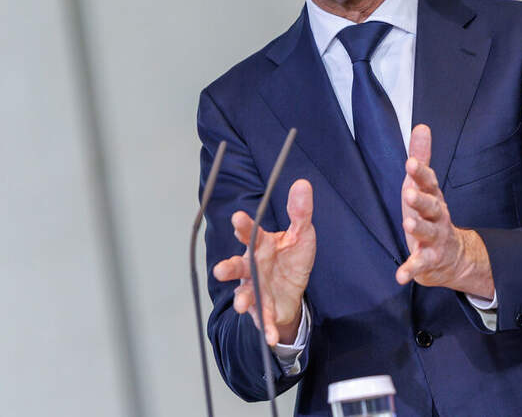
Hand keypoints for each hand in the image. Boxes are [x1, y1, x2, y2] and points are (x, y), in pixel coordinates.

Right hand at [213, 179, 316, 345]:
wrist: (293, 290)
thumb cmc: (291, 258)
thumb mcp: (301, 233)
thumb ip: (300, 212)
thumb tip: (302, 184)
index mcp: (260, 244)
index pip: (249, 233)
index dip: (243, 226)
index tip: (238, 218)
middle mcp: (252, 266)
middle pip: (236, 266)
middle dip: (228, 267)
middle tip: (220, 269)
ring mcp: (255, 288)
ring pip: (243, 293)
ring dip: (241, 299)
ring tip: (240, 305)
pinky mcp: (262, 308)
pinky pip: (263, 318)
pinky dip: (265, 328)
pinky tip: (269, 337)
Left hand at [395, 125, 493, 298]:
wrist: (454, 256)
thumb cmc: (431, 215)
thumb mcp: (425, 186)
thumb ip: (422, 158)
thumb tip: (421, 126)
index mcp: (433, 198)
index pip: (429, 183)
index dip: (420, 173)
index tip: (410, 162)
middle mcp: (437, 217)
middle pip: (431, 207)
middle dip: (421, 200)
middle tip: (409, 193)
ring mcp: (435, 239)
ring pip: (428, 233)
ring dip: (418, 229)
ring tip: (407, 224)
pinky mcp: (429, 260)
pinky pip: (420, 265)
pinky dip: (411, 270)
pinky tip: (400, 276)